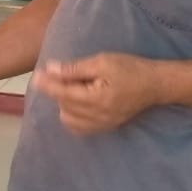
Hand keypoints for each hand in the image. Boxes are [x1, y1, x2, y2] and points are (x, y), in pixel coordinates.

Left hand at [31, 53, 159, 133]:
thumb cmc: (130, 69)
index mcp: (97, 99)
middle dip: (59, 90)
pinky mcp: (105, 127)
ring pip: (69, 120)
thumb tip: (50, 69)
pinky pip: (80, 128)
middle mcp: (98, 116)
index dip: (48, 85)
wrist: (155, 85)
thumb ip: (75, 69)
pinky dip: (73, 116)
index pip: (64, 94)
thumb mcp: (102, 62)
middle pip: (64, 106)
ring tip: (75, 88)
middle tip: (63, 74)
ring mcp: (102, 125)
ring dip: (65, 104)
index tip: (36, 77)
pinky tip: (77, 103)